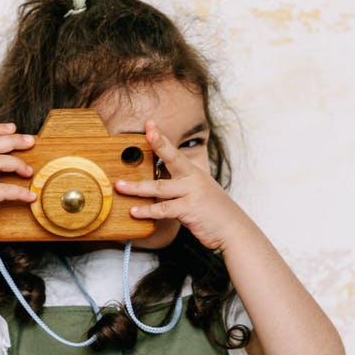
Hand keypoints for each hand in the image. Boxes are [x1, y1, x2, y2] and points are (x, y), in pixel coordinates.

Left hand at [114, 120, 249, 250]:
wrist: (234, 230)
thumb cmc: (213, 212)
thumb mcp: (199, 193)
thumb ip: (180, 187)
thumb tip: (155, 187)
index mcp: (194, 173)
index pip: (175, 152)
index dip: (161, 138)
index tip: (150, 124)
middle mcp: (194, 179)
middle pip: (173, 159)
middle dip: (159, 144)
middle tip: (146, 132)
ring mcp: (193, 193)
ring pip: (160, 187)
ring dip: (137, 187)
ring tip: (119, 186)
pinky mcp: (190, 210)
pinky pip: (164, 209)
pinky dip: (147, 210)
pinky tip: (134, 211)